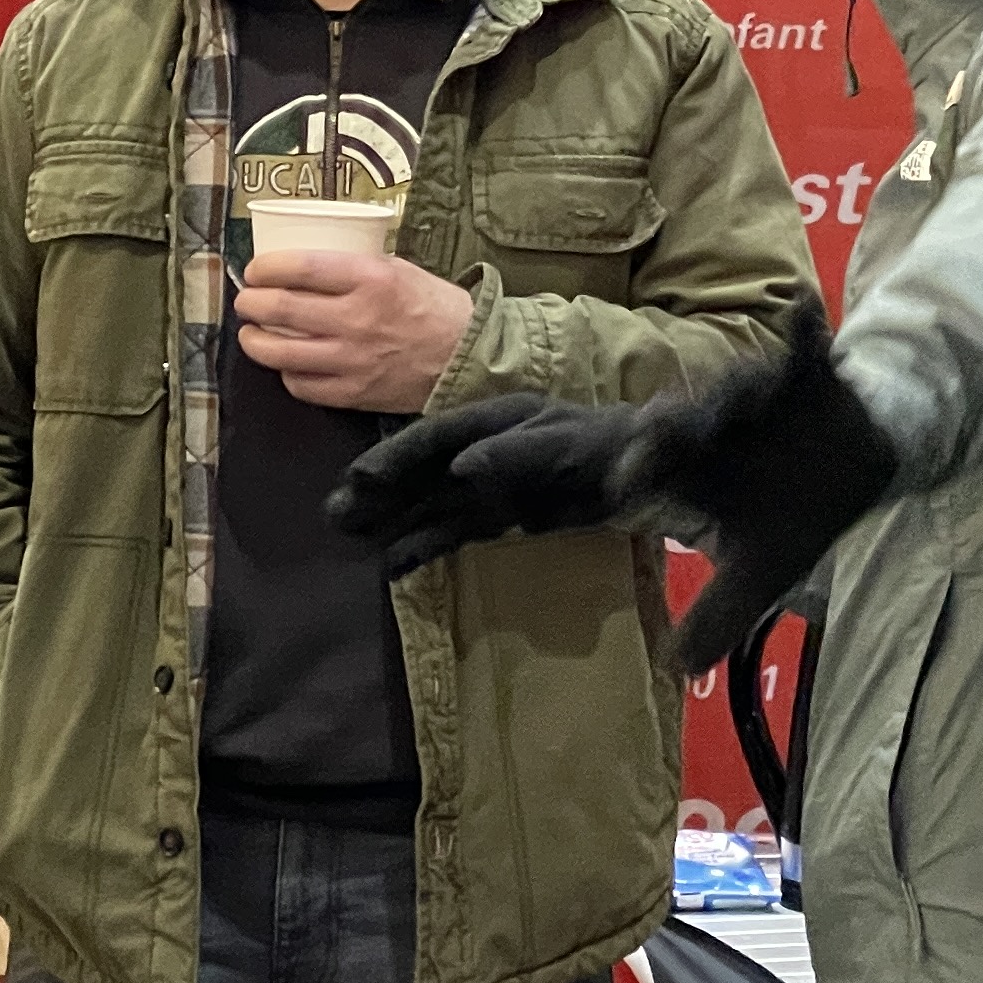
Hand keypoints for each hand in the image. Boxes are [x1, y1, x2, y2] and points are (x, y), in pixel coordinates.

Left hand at [236, 245, 471, 414]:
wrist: (467, 356)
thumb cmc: (432, 306)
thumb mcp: (398, 269)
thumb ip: (353, 268)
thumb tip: (302, 268)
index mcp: (371, 279)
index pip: (300, 268)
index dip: (265, 267)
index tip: (256, 270)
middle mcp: (357, 319)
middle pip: (280, 308)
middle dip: (251, 302)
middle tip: (247, 299)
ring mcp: (352, 360)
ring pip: (279, 352)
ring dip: (254, 340)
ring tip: (252, 333)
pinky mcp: (353, 393)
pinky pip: (300, 385)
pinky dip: (286, 372)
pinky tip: (287, 363)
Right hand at [328, 393, 648, 574]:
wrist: (647, 475)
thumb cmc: (604, 447)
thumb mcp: (562, 446)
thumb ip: (513, 455)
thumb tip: (460, 468)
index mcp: (493, 419)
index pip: (433, 438)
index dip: (394, 457)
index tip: (358, 479)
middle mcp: (482, 450)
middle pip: (421, 472)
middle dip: (379, 492)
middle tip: (334, 515)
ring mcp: (490, 485)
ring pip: (430, 504)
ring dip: (392, 521)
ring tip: (350, 538)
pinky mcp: (502, 516)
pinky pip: (454, 531)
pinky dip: (424, 546)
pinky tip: (394, 564)